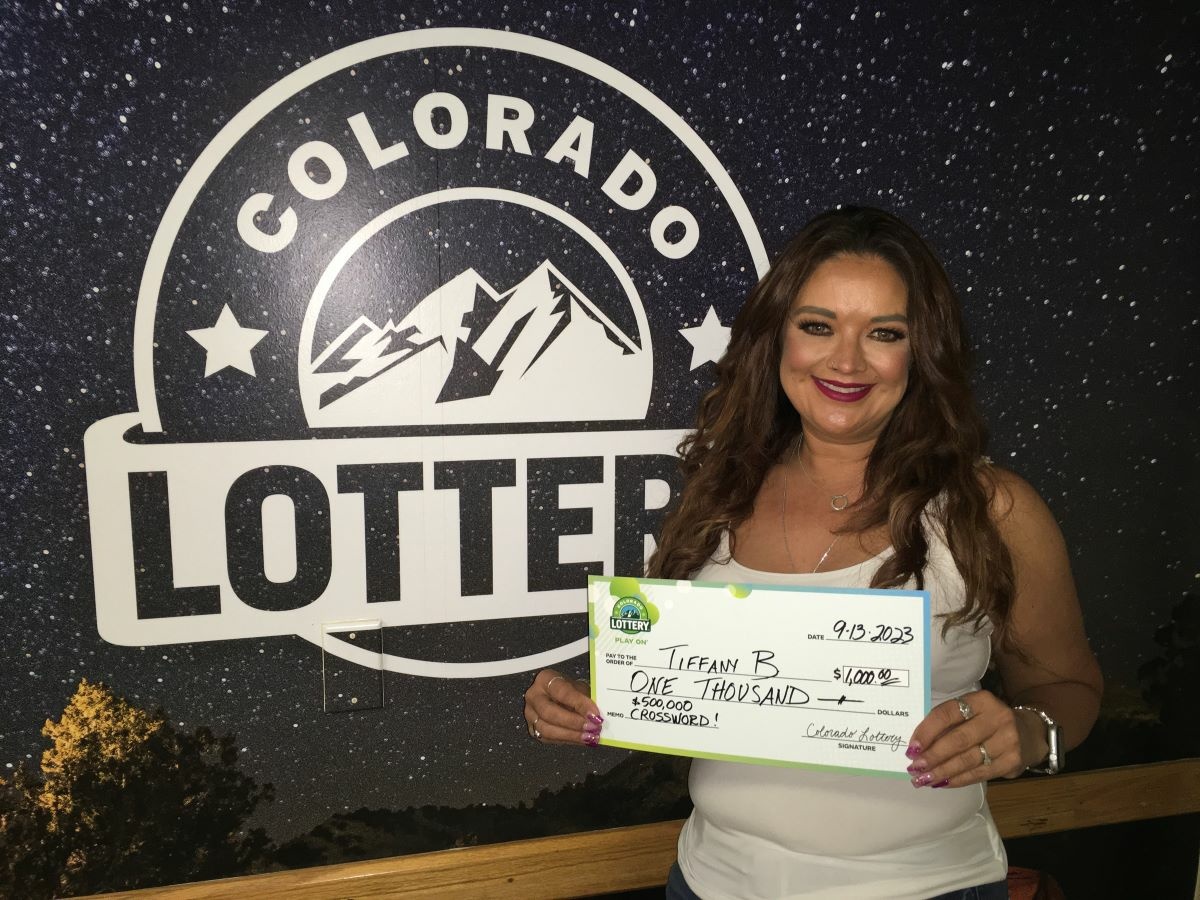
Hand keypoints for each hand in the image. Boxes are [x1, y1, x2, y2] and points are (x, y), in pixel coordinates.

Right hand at [523, 669, 604, 746]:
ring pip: (547, 729)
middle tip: (591, 727)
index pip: (562, 692)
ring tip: (589, 736)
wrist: (564, 698)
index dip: (579, 704)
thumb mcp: (580, 689)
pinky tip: (582, 739)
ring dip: (571, 735)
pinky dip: (568, 740)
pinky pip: (549, 739)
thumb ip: (586, 700)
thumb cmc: (572, 691)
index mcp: (545, 679)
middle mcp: (534, 696)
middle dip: (573, 722)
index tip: (594, 714)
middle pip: (549, 713)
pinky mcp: (533, 729)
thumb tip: (596, 715)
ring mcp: (530, 714)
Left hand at [905, 691, 1043, 787]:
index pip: (947, 714)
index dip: (927, 731)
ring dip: (943, 771)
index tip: (912, 748)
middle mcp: (997, 717)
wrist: (1029, 734)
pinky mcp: (1013, 760)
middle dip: (932, 756)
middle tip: (915, 768)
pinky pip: (980, 773)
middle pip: (957, 739)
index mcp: (980, 700)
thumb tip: (918, 746)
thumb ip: (948, 724)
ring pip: (967, 759)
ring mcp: (1007, 740)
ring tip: (924, 779)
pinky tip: (944, 783)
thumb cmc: (988, 723)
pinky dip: (958, 780)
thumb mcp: (971, 713)